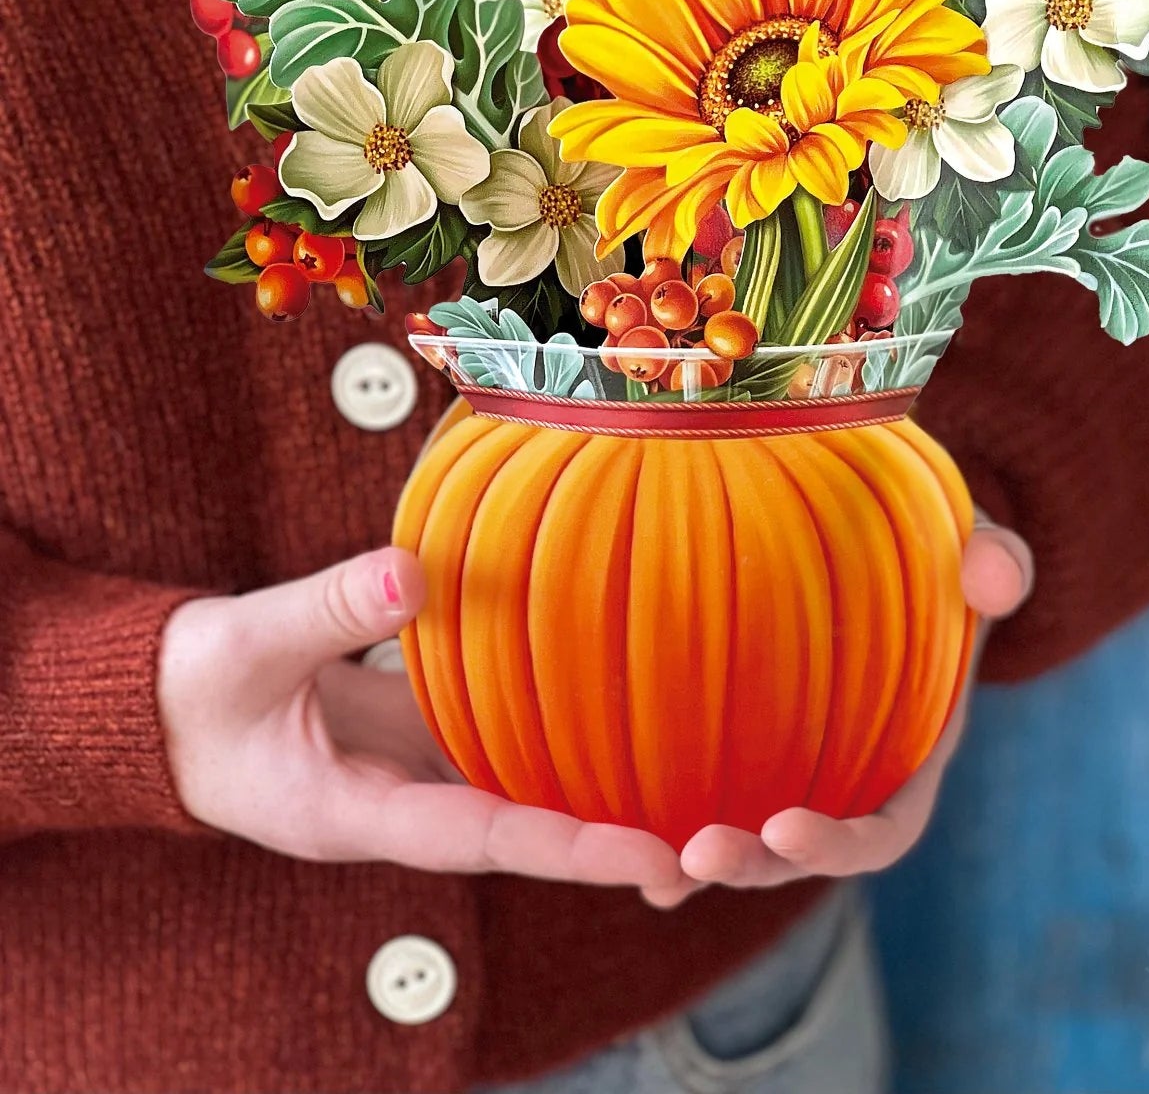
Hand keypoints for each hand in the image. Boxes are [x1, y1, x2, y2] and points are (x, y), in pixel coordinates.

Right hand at [157, 547, 687, 893]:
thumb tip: (412, 573)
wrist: (162, 705)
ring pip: (516, 788)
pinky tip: (609, 702)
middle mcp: (401, 805)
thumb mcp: (244, 644)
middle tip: (705, 845)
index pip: (478, 837)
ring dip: (590, 791)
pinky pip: (496, 739)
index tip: (643, 855)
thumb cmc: (190, 686)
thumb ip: (324, 610)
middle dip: (605, 843)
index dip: (562, 848)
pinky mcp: (418, 733)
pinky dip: (549, 729)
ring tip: (688, 788)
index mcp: (355, 814)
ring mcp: (413, 772)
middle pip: (519, 833)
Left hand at [645, 519, 1033, 908]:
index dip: (839, 844)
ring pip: (749, 837)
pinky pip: (702, 793)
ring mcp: (794, 765)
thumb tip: (993, 576)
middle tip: (697, 856)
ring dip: (704, 861)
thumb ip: (994, 558)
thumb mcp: (973, 540)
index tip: (785, 827)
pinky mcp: (739, 741)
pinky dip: (663, 825)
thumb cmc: (933, 538)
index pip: (883, 829)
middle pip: (803, 853)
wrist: (877, 525)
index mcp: (912, 753)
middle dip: (755, 865)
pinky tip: (612, 839)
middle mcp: (851, 777)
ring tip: (654, 871)